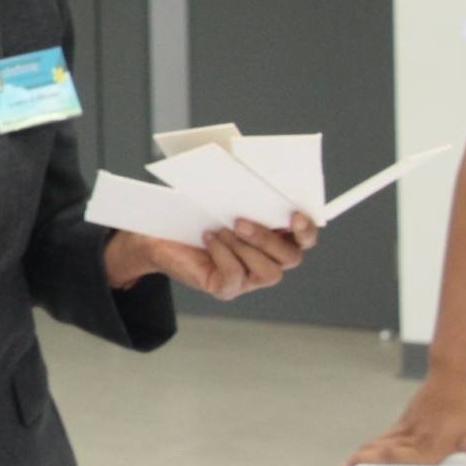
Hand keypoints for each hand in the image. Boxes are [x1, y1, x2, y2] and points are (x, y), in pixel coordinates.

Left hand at [103, 211, 317, 299]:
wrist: (159, 234)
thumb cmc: (196, 214)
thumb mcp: (222, 200)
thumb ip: (245, 194)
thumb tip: (252, 176)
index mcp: (276, 237)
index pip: (305, 239)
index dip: (307, 230)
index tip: (295, 216)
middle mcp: (269, 261)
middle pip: (289, 257)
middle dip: (267, 239)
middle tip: (240, 221)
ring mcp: (249, 279)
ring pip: (268, 272)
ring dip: (246, 248)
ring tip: (222, 229)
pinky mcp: (226, 289)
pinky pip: (234, 277)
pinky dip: (223, 255)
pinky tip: (209, 238)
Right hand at [345, 372, 465, 465]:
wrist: (453, 376)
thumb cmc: (465, 406)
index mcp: (426, 447)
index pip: (390, 457)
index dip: (368, 462)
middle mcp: (412, 439)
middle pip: (379, 450)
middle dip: (359, 460)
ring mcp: (407, 428)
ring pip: (380, 441)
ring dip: (365, 451)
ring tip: (352, 461)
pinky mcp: (408, 419)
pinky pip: (388, 435)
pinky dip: (377, 443)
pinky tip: (374, 446)